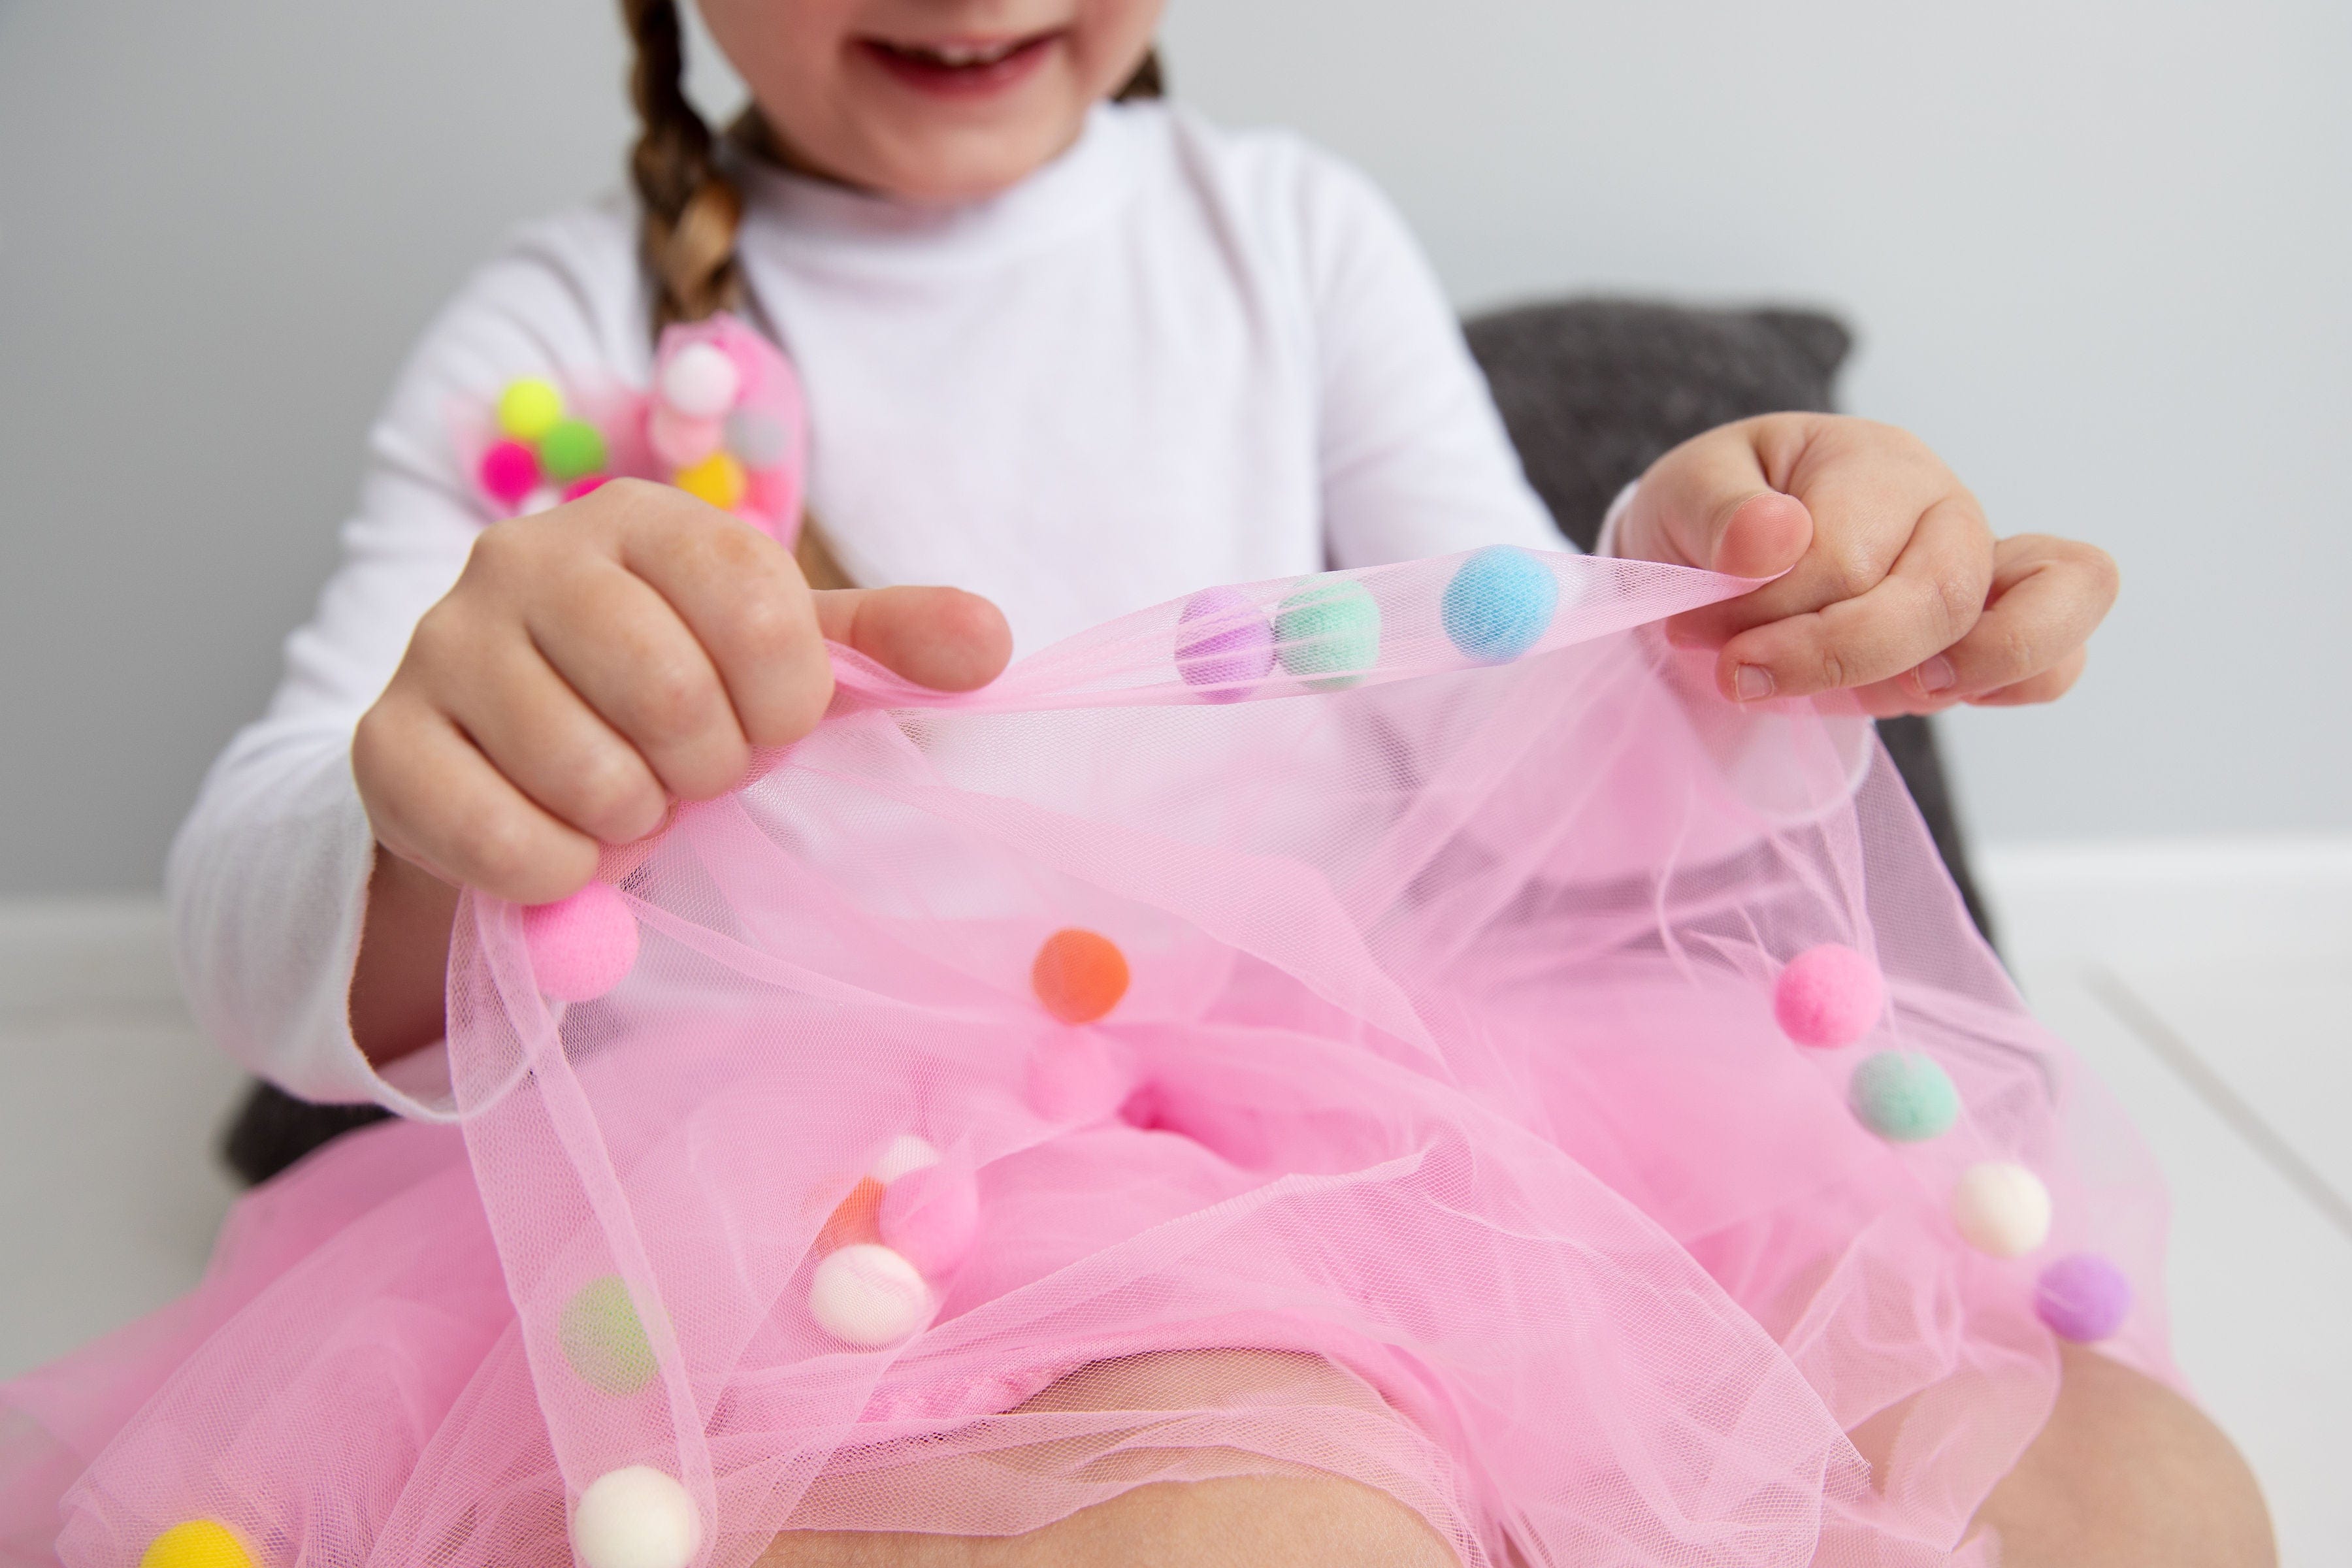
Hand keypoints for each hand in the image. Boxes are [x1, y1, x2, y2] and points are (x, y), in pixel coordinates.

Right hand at [354, 480, 1011, 905]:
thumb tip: (992, 644)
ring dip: (633, 824)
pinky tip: (561, 841)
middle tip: (688, 774)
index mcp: (638, 517)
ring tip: (621, 799)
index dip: (785, 703)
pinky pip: (506, 840)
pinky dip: (559, 873)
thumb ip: (889, 644)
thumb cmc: (669, 697)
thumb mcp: (784, 661)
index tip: (767, 728)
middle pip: (673, 696)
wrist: (510, 760)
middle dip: (708, 771)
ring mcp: (440, 643)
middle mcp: (524, 555)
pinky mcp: (386, 744)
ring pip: (591, 778)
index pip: (760, 607)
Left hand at [1612, 415, 2117, 716]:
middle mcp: (1947, 513)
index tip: (1695, 627)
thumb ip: (1720, 510)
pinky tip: (1916, 695)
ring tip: (1856, 696)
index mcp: (1878, 464)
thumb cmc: (1720, 513)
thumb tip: (1775, 536)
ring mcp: (1982, 575)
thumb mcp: (1689, 490)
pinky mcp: (1988, 635)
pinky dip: (2010, 686)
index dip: (1766, 610)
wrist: (1729, 548)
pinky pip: (2055, 663)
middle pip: (1939, 598)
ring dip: (1944, 676)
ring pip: (2042, 619)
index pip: (1845, 556)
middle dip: (1832, 656)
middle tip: (1738, 674)